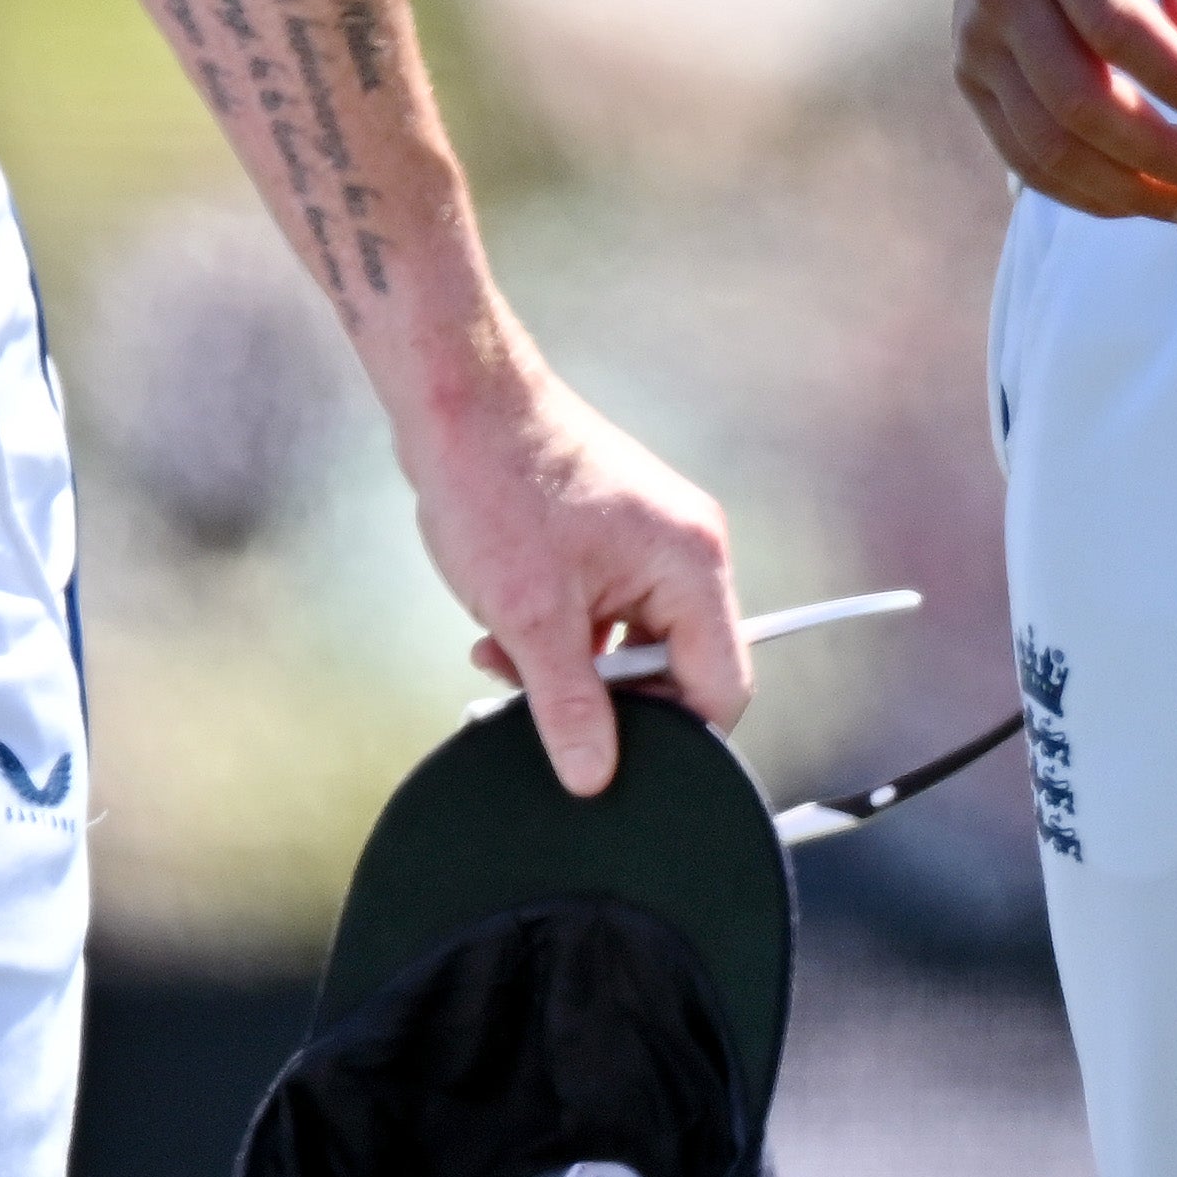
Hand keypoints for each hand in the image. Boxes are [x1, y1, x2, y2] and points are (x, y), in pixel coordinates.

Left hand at [413, 358, 748, 795]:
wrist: (457, 401)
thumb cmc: (499, 482)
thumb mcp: (531, 614)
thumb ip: (569, 705)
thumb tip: (593, 776)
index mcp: (692, 566)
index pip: (720, 686)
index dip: (674, 736)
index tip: (613, 761)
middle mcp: (686, 551)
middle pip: (678, 667)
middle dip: (607, 699)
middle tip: (541, 708)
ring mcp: (649, 542)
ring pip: (633, 643)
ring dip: (573, 668)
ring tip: (506, 660)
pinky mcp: (610, 538)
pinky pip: (606, 611)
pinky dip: (560, 634)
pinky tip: (503, 637)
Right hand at [914, 0, 1176, 227]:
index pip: (1116, 25)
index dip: (1176, 79)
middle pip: (1077, 100)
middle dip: (1155, 154)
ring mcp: (978, 43)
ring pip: (1046, 145)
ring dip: (1126, 191)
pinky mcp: (971, 79)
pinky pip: (1024, 157)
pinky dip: (1086, 193)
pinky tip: (1143, 200)